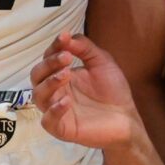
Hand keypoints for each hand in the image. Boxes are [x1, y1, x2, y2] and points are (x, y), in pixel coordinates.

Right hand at [33, 31, 138, 149]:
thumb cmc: (113, 90)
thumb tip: (67, 36)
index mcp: (61, 74)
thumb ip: (84, 48)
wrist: (127, 118)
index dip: (54, 47)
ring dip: (49, 83)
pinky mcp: (62, 129)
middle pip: (37, 76)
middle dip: (48, 64)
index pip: (48, 58)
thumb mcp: (101, 62)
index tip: (64, 38)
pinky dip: (54, 111)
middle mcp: (55, 91)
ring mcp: (56, 110)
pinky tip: (67, 102)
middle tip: (66, 57)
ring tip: (66, 75)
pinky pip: (48, 121)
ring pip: (38, 96)